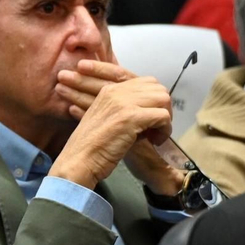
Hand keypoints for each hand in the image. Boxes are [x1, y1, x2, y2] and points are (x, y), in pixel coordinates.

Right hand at [49, 60, 176, 191]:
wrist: (79, 161)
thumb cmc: (90, 147)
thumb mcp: (105, 120)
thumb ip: (122, 110)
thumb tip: (149, 110)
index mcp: (109, 90)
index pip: (146, 83)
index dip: (154, 101)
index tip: (150, 119)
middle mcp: (117, 92)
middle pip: (158, 88)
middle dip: (163, 108)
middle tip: (155, 127)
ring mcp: (124, 103)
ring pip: (163, 99)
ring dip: (165, 119)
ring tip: (154, 134)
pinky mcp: (131, 117)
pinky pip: (163, 116)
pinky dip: (164, 130)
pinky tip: (154, 141)